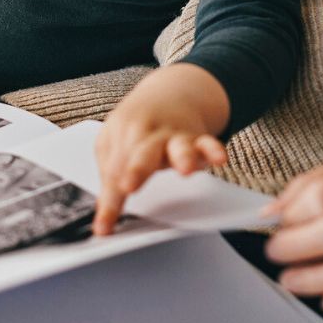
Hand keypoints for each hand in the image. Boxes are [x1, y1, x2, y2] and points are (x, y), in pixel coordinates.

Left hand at [92, 64, 229, 234]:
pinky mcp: (198, 138)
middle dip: (135, 171)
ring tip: (185, 171)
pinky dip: (214, 149)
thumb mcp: (114, 143)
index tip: (103, 228)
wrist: (168, 93)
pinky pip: (208, 143)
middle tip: (127, 186)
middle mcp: (148, 135)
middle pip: (140, 154)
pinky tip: (220, 159)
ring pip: (178, 146)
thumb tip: (105, 211)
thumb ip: (112, 173)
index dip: (109, 203)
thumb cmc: (136, 125)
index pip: (113, 173)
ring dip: (181, 157)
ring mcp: (174, 136)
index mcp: (122, 137)